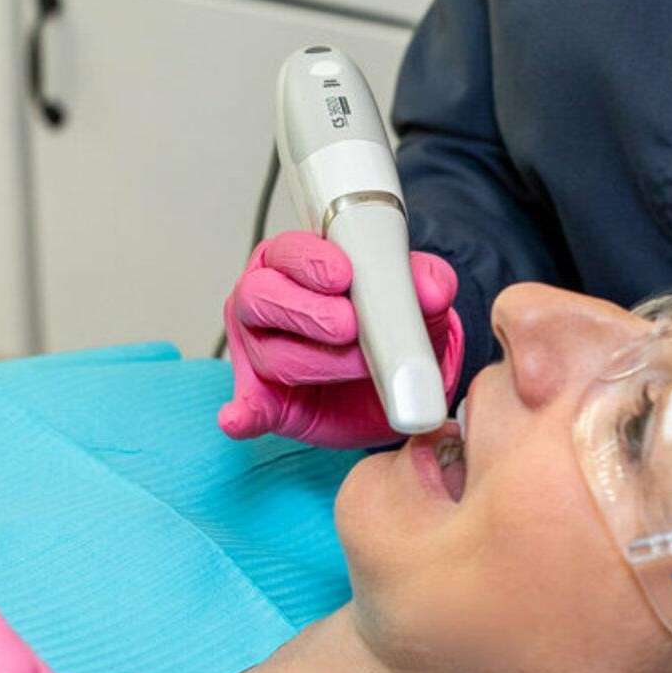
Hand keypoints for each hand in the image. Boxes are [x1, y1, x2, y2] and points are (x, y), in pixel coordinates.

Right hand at [219, 231, 462, 448]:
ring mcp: (259, 351)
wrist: (395, 382)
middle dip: (309, 313)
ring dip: (319, 364)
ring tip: (361, 367)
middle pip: (262, 298)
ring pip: (271, 354)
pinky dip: (243, 415)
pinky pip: (246, 408)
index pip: (288, 252)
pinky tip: (241, 420)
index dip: (312, 262)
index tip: (343, 276)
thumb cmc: (392, 327)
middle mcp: (266, 300)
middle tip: (350, 326)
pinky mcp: (264, 399)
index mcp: (294, 262)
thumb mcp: (420, 300)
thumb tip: (430, 288)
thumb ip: (429, 283)